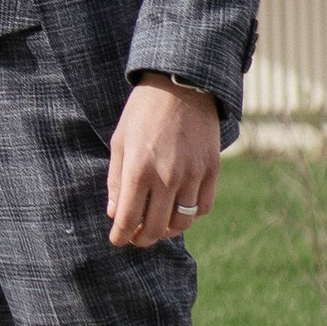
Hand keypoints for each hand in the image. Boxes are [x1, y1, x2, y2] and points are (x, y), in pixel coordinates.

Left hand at [106, 78, 222, 248]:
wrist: (181, 84)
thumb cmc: (143, 112)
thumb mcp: (120, 141)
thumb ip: (115, 180)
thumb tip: (114, 214)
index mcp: (138, 169)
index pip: (128, 219)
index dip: (120, 236)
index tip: (117, 241)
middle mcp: (167, 177)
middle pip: (155, 228)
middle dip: (142, 239)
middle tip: (136, 238)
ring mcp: (192, 175)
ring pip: (181, 223)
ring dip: (167, 231)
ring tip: (157, 226)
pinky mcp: (211, 170)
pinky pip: (202, 207)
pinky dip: (190, 215)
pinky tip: (179, 210)